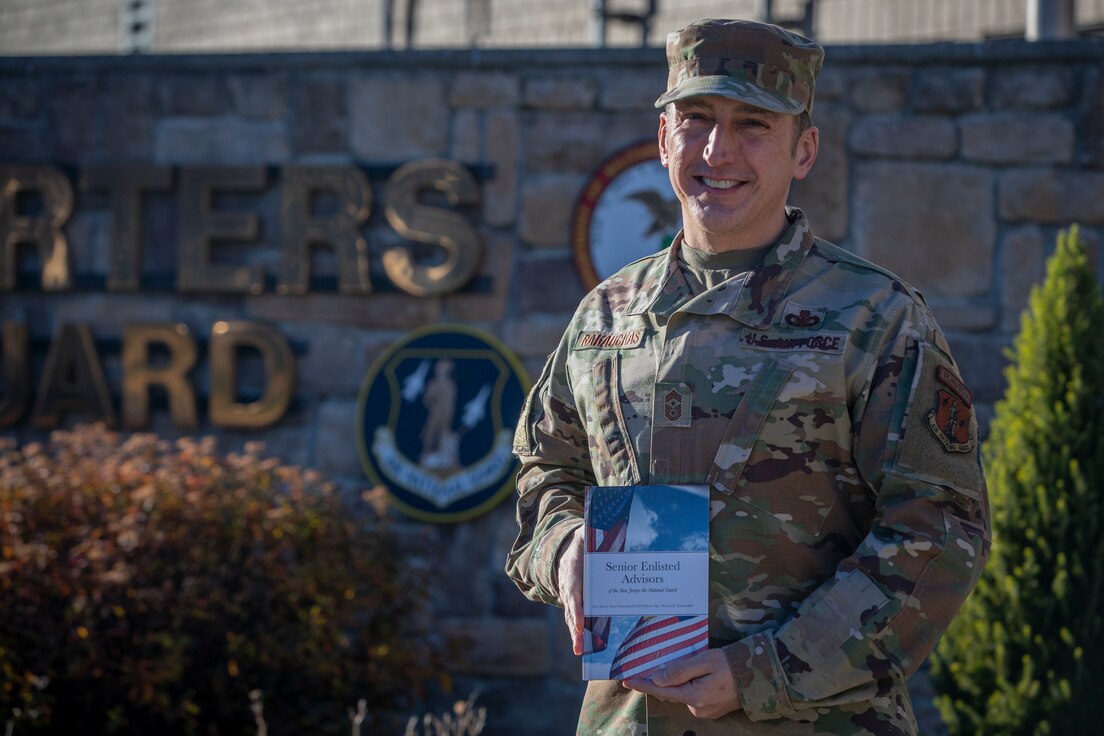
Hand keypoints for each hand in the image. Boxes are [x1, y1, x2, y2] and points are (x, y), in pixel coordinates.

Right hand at [556, 526, 584, 654]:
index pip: (573, 593)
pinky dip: (580, 635)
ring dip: (576, 637)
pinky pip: (578, 621)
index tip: (578, 622)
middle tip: (578, 646)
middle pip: (571, 612)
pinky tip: (587, 649)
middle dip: (574, 630)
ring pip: (572, 620)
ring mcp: (571, 600)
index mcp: (572, 574)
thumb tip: (598, 525)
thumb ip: (591, 531)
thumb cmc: (579, 545)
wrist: (564, 553)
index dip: (575, 608)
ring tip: (580, 652)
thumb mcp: (583, 535)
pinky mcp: (577, 606)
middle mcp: (569, 590)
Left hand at [622, 648, 741, 719]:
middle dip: (661, 679)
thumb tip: (657, 678)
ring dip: (677, 681)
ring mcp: (705, 711)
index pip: (661, 690)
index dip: (643, 684)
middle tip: (651, 664)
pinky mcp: (711, 710)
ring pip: (682, 694)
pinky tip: (693, 674)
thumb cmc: (730, 664)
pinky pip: (692, 696)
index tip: (626, 680)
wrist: (758, 674)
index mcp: (693, 697)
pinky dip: (688, 686)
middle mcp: (697, 708)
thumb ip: (680, 670)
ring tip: (678, 665)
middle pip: (671, 692)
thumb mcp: (704, 661)